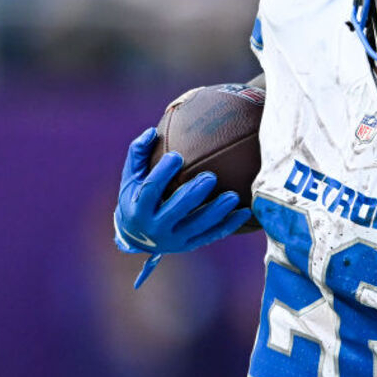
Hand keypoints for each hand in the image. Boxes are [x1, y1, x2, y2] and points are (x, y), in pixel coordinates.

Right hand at [114, 127, 251, 287]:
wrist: (136, 236)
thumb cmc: (136, 198)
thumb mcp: (131, 179)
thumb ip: (138, 155)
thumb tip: (152, 131)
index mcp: (138, 209)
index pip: (150, 190)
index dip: (163, 173)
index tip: (177, 155)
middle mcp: (155, 227)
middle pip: (176, 209)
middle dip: (193, 194)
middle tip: (210, 177)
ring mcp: (174, 239)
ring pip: (198, 225)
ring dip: (216, 211)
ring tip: (233, 196)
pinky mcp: (190, 244)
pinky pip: (212, 235)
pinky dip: (229, 224)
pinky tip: (245, 212)